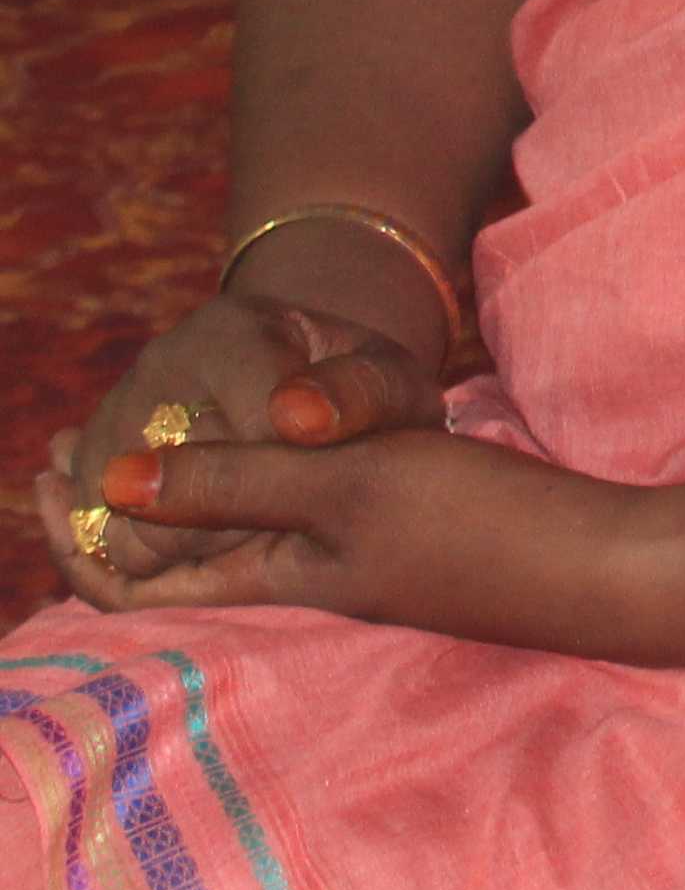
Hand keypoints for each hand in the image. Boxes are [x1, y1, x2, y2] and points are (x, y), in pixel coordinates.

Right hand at [38, 293, 445, 585]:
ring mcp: (112, 415)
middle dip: (236, 521)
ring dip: (186, 546)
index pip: (245, 432)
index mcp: (232, 329)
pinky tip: (195, 543)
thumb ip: (358, 395)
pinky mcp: (91, 469)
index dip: (290, 479)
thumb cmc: (358, 397)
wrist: (306, 399)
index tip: (319, 486)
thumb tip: (293, 415)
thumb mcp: (389, 385)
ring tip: (245, 525)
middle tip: (285, 513)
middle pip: (176, 481)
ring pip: (122, 520)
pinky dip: (140, 560)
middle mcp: (157, 363)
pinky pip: (90, 539)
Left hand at [44, 419, 684, 659]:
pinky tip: (273, 428)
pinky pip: (292, 508)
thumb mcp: (345, 490)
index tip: (45, 465)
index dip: (77, 531)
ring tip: (159, 422)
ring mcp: (354, 557)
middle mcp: (302, 575)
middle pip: (178, 554)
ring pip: (237, 527)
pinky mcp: (401, 532)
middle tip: (77, 436)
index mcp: (274, 575)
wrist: (602, 561)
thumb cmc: (473, 523)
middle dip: (124, 498)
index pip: (135, 579)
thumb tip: (111, 483)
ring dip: (189, 477)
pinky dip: (255, 468)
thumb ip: (236, 484)